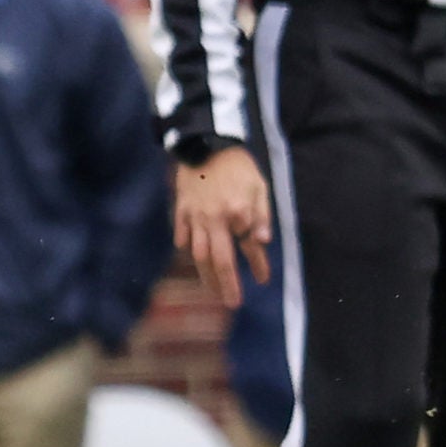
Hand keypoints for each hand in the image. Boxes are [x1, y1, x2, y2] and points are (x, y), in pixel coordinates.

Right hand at [174, 146, 272, 308]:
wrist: (204, 143)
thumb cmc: (237, 165)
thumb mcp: (259, 186)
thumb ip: (261, 214)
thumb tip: (261, 241)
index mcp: (236, 213)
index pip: (249, 247)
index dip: (258, 265)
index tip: (264, 281)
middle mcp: (214, 220)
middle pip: (219, 261)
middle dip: (227, 285)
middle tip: (232, 303)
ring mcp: (195, 217)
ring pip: (199, 255)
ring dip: (206, 276)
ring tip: (212, 290)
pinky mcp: (181, 211)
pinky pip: (182, 237)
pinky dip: (188, 250)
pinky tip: (194, 258)